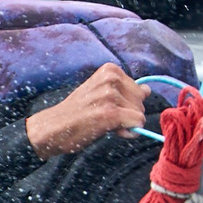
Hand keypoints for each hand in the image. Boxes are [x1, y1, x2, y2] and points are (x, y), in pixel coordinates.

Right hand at [24, 63, 149, 158]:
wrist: (54, 127)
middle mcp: (111, 78)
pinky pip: (137, 124)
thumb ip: (124, 90)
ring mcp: (111, 95)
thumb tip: (148, 90)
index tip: (107, 107)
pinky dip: (128, 132)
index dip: (126, 103)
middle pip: (141, 101)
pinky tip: (112, 131)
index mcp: (110, 70)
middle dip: (128, 113)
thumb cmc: (76, 112)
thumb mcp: (100, 92)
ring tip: (103, 122)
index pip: (138, 89)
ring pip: (139, 113)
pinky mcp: (111, 113)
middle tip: (103, 117)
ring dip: (126, 123)